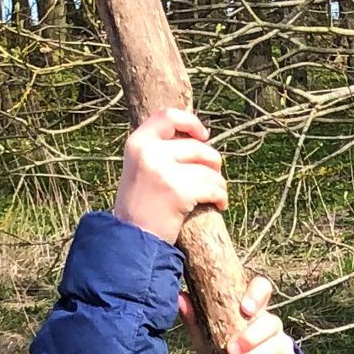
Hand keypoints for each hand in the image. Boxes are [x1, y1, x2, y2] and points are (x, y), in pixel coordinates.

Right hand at [112, 108, 224, 244]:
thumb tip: (200, 135)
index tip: (204, 136)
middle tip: (211, 180)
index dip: (191, 122)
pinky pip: (214, 187)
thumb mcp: (143, 167)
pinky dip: (221, 198)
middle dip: (213, 164)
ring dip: (218, 185)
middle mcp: (148, 152)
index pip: (168, 115)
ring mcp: (162, 171)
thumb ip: (163, 148)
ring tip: (212, 197)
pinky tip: (218, 206)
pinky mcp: (178, 191)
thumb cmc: (143, 204)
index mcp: (138, 142)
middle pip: (199, 147)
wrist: (132, 238)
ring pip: (210, 169)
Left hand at [181, 276, 300, 353]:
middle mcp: (271, 324)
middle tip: (230, 351)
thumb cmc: (224, 352)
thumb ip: (195, 318)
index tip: (245, 309)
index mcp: (252, 310)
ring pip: (278, 345)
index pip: (262, 288)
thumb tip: (180, 296)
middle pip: (272, 322)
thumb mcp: (207, 336)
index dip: (257, 294)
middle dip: (251, 337)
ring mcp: (283, 344)